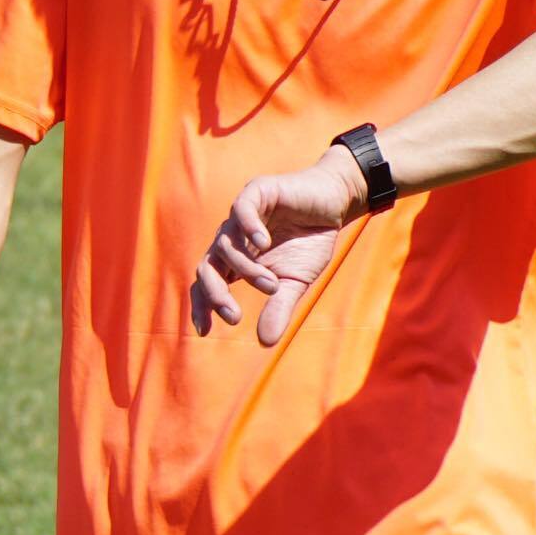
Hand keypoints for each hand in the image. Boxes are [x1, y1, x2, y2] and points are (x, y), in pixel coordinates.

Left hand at [191, 153, 366, 343]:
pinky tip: (264, 241)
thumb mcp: (295, 281)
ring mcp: (240, 215)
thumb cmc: (310, 242)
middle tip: (234, 316)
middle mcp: (231, 238)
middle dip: (215, 294)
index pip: (207, 283)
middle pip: (205, 267)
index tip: (205, 331)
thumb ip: (278, 307)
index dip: (201, 306)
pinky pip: (241, 209)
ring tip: (272, 283)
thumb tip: (265, 342)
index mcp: (235, 260)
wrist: (333, 205)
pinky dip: (248, 226)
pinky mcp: (256, 192)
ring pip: (224, 245)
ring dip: (246, 270)